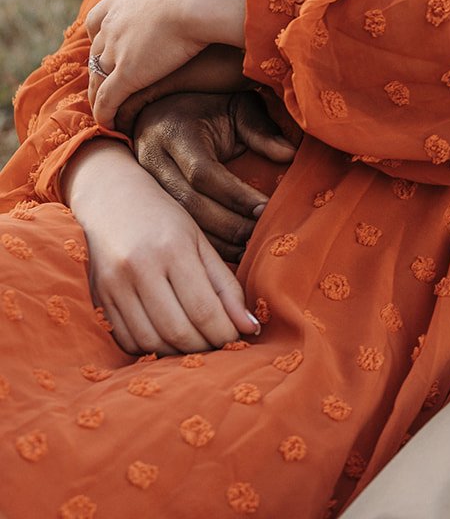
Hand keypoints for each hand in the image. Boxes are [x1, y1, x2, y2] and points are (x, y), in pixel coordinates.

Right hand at [65, 140, 262, 354]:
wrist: (110, 197)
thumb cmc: (164, 219)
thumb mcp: (200, 242)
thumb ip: (226, 286)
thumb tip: (250, 327)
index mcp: (173, 248)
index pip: (204, 309)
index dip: (225, 333)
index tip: (239, 338)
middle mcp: (140, 268)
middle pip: (178, 331)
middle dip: (205, 347)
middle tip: (219, 345)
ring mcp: (114, 285)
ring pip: (151, 342)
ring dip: (178, 353)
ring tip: (195, 342)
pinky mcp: (98, 298)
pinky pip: (127, 341)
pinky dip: (151, 349)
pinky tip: (166, 337)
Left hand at [85, 0, 264, 128]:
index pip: (101, 18)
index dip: (105, 33)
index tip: (113, 44)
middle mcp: (115, 21)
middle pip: (96, 48)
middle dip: (100, 65)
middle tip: (109, 80)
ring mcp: (118, 48)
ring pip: (98, 77)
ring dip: (100, 94)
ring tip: (110, 110)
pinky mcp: (127, 74)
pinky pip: (107, 99)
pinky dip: (106, 113)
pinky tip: (113, 125)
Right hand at [135, 91, 298, 261]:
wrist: (161, 110)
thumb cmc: (207, 107)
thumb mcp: (235, 107)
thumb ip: (260, 130)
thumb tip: (288, 154)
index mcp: (175, 132)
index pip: (203, 172)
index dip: (235, 195)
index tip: (265, 208)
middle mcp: (153, 159)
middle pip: (189, 204)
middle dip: (228, 224)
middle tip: (258, 235)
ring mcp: (144, 183)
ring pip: (179, 222)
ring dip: (216, 241)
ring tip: (248, 247)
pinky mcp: (146, 202)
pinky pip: (175, 228)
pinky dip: (202, 243)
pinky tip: (228, 250)